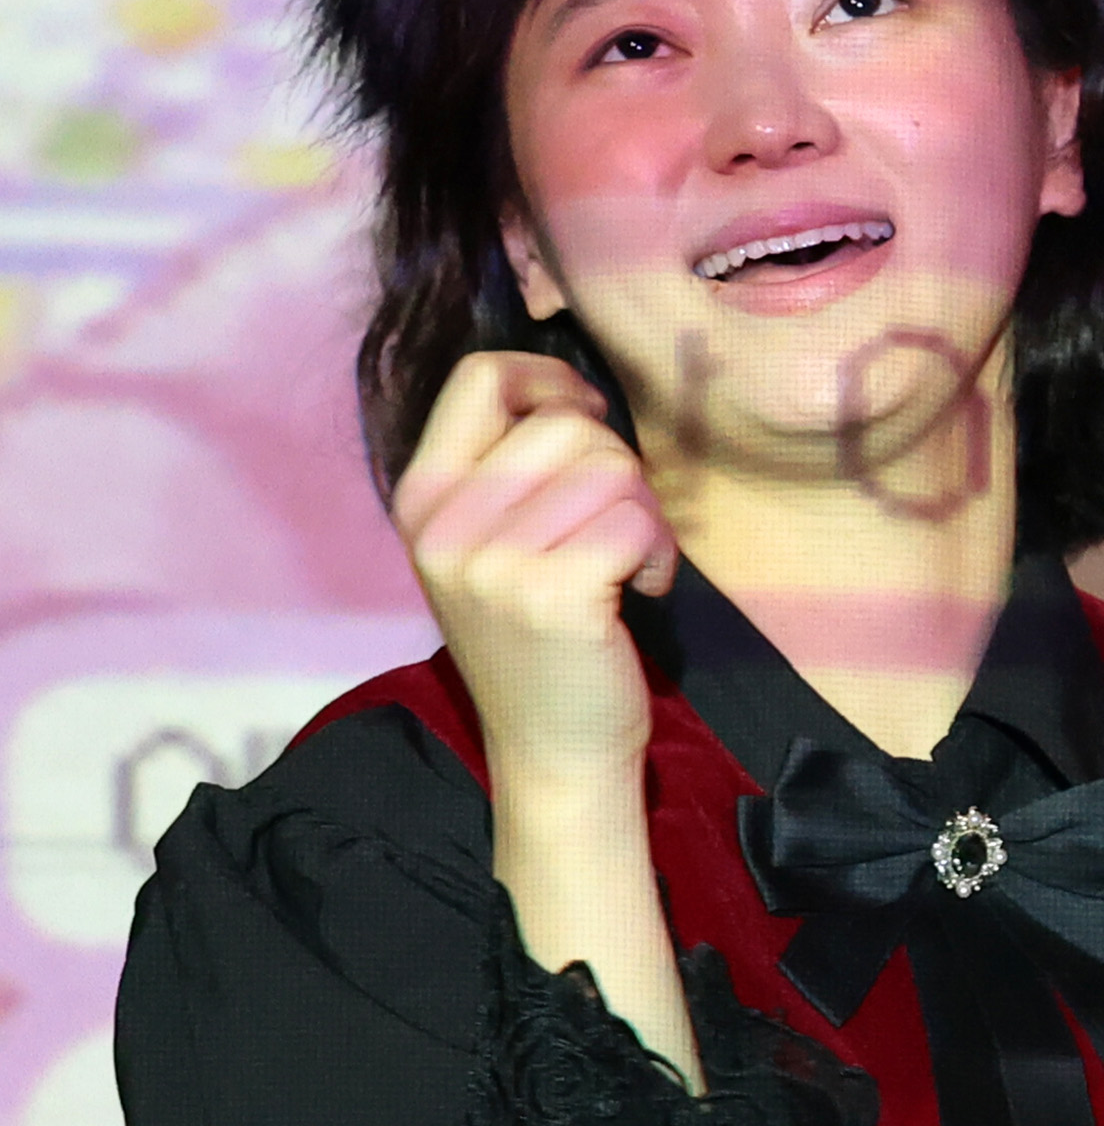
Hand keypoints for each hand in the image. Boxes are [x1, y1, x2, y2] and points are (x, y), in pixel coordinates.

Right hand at [394, 349, 670, 790]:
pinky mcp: (551, 594)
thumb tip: (567, 392)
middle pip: (568, 424)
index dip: (553, 381)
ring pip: (613, 467)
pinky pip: (638, 522)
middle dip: (618, 469)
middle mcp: (444, 525)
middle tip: (615, 529)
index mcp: (421, 498)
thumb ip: (506, 469)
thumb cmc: (538, 638)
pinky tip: (640, 593)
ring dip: (645, 515)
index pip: (480, 377)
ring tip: (626, 566)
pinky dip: (660, 554)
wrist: (552, 748)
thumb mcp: (489, 545)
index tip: (588, 420)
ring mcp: (491, 561)